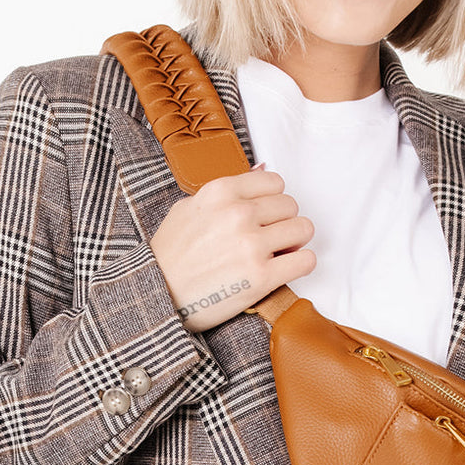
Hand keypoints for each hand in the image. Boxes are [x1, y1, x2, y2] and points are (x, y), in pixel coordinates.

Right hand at [150, 169, 315, 331]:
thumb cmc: (170, 255)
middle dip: (283, 221)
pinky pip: (306, 260)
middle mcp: (238, 214)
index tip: (265, 213)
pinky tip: (284, 268)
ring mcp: (252, 245)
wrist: (158, 295)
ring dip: (295, 241)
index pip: (275, 182)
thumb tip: (261, 170)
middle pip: (290, 206)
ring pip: (303, 229)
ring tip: (278, 252)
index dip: (272, 199)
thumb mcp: (188, 208)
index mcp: (221, 192)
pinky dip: (300, 264)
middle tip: (269, 237)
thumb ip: (227, 190)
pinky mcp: (262, 276)